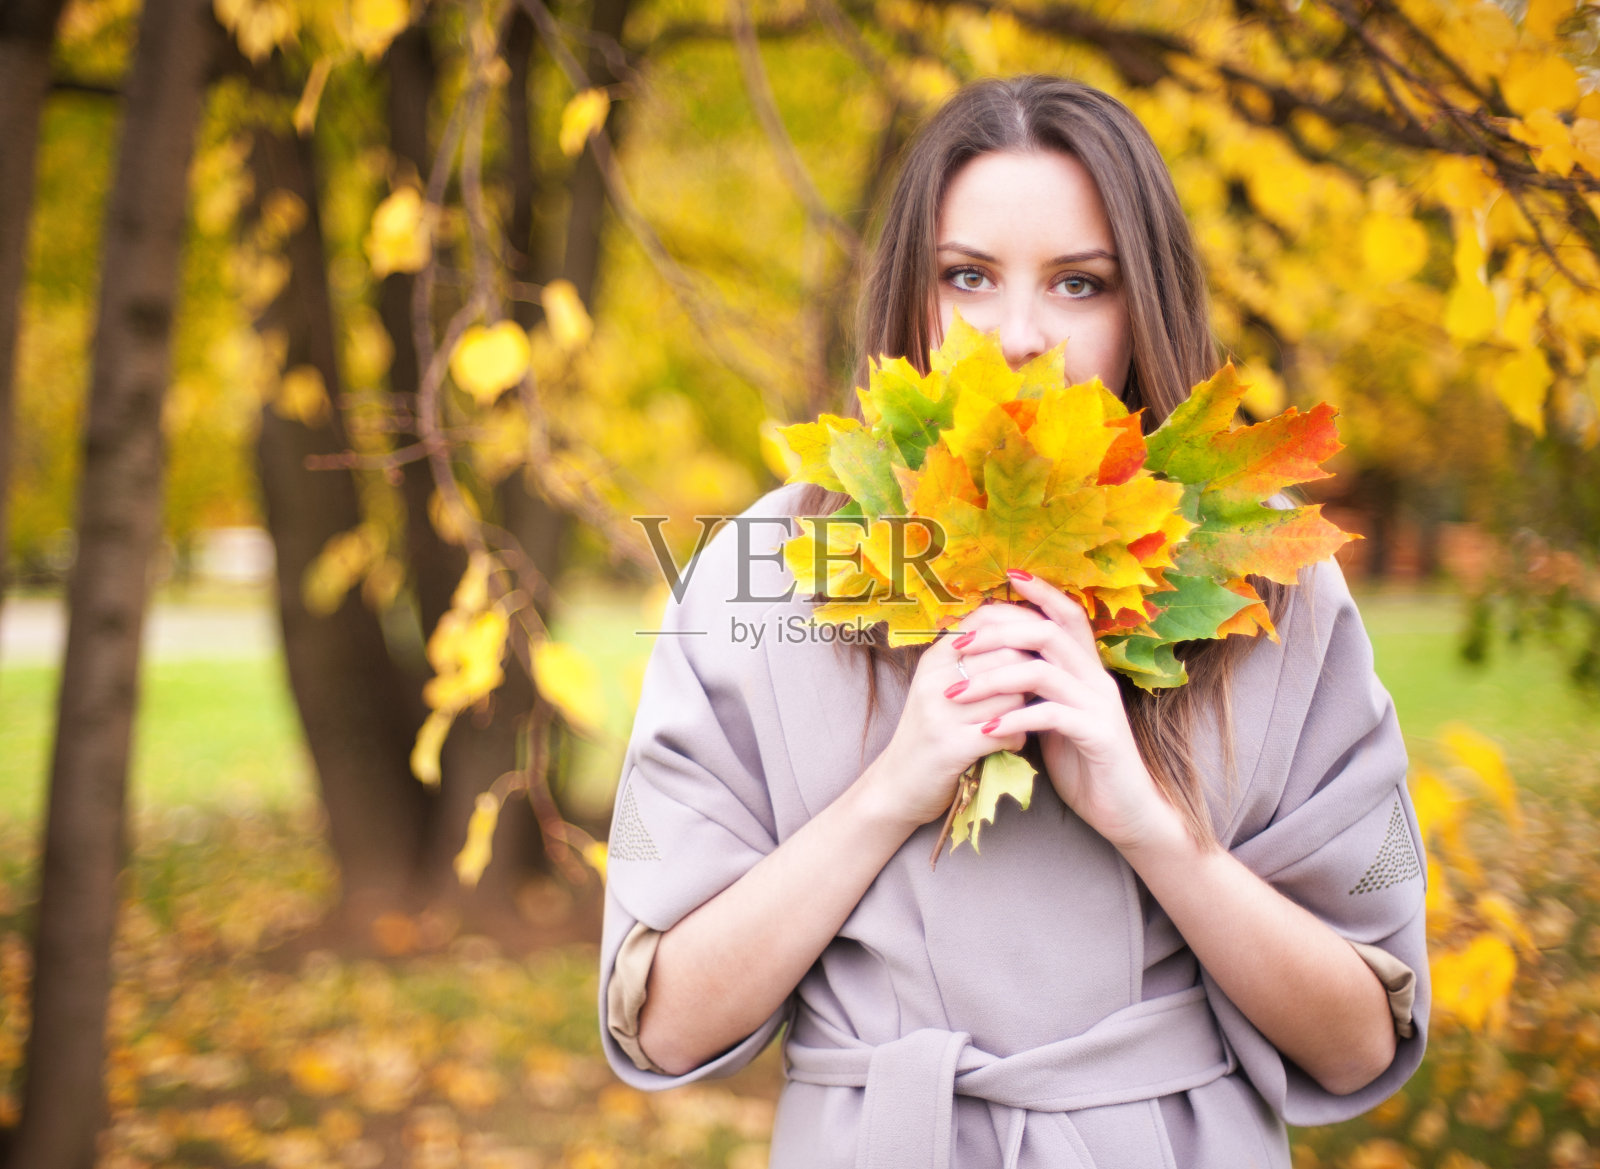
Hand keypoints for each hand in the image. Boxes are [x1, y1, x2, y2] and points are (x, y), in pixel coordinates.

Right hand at [864, 604, 1032, 830]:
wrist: (895, 786)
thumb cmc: (929, 734)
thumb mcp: (940, 689)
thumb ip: (974, 662)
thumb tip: (1026, 636)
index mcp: (935, 658)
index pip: (988, 620)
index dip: (1023, 627)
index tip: (1042, 646)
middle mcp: (935, 679)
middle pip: (1009, 655)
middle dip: (1033, 674)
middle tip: (1037, 693)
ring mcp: (941, 712)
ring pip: (1013, 694)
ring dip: (1028, 710)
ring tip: (1023, 721)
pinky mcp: (951, 746)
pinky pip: (1007, 731)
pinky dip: (1018, 739)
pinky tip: (1013, 744)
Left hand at [943, 570, 1182, 852]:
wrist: (1125, 811)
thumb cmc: (1084, 762)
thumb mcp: (1054, 717)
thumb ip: (1036, 689)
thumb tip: (993, 665)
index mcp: (1086, 669)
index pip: (1067, 615)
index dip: (1041, 592)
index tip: (1007, 575)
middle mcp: (1097, 679)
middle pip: (1048, 633)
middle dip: (998, 633)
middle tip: (957, 645)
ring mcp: (1100, 706)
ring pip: (1044, 672)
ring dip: (994, 678)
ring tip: (957, 693)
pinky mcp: (1099, 737)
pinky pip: (1053, 716)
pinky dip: (1015, 718)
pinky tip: (987, 729)